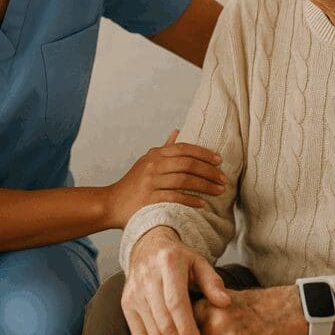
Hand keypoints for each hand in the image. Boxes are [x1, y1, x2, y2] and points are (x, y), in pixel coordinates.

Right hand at [105, 129, 225, 228]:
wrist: (111, 203)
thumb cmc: (133, 184)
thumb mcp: (147, 161)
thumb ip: (165, 148)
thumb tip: (177, 131)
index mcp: (155, 154)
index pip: (184, 149)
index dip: (204, 153)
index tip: (220, 160)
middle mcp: (153, 165)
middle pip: (187, 164)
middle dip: (209, 171)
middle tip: (224, 179)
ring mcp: (150, 182)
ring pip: (184, 180)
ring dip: (205, 185)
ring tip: (219, 191)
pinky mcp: (149, 199)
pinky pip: (175, 197)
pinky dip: (191, 200)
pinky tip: (203, 203)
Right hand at [122, 226, 231, 334]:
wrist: (147, 247)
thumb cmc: (179, 258)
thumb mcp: (199, 262)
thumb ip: (212, 282)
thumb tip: (224, 303)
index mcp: (168, 264)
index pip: (175, 301)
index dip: (185, 326)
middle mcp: (147, 278)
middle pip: (163, 321)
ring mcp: (134, 293)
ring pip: (151, 332)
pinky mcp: (126, 305)